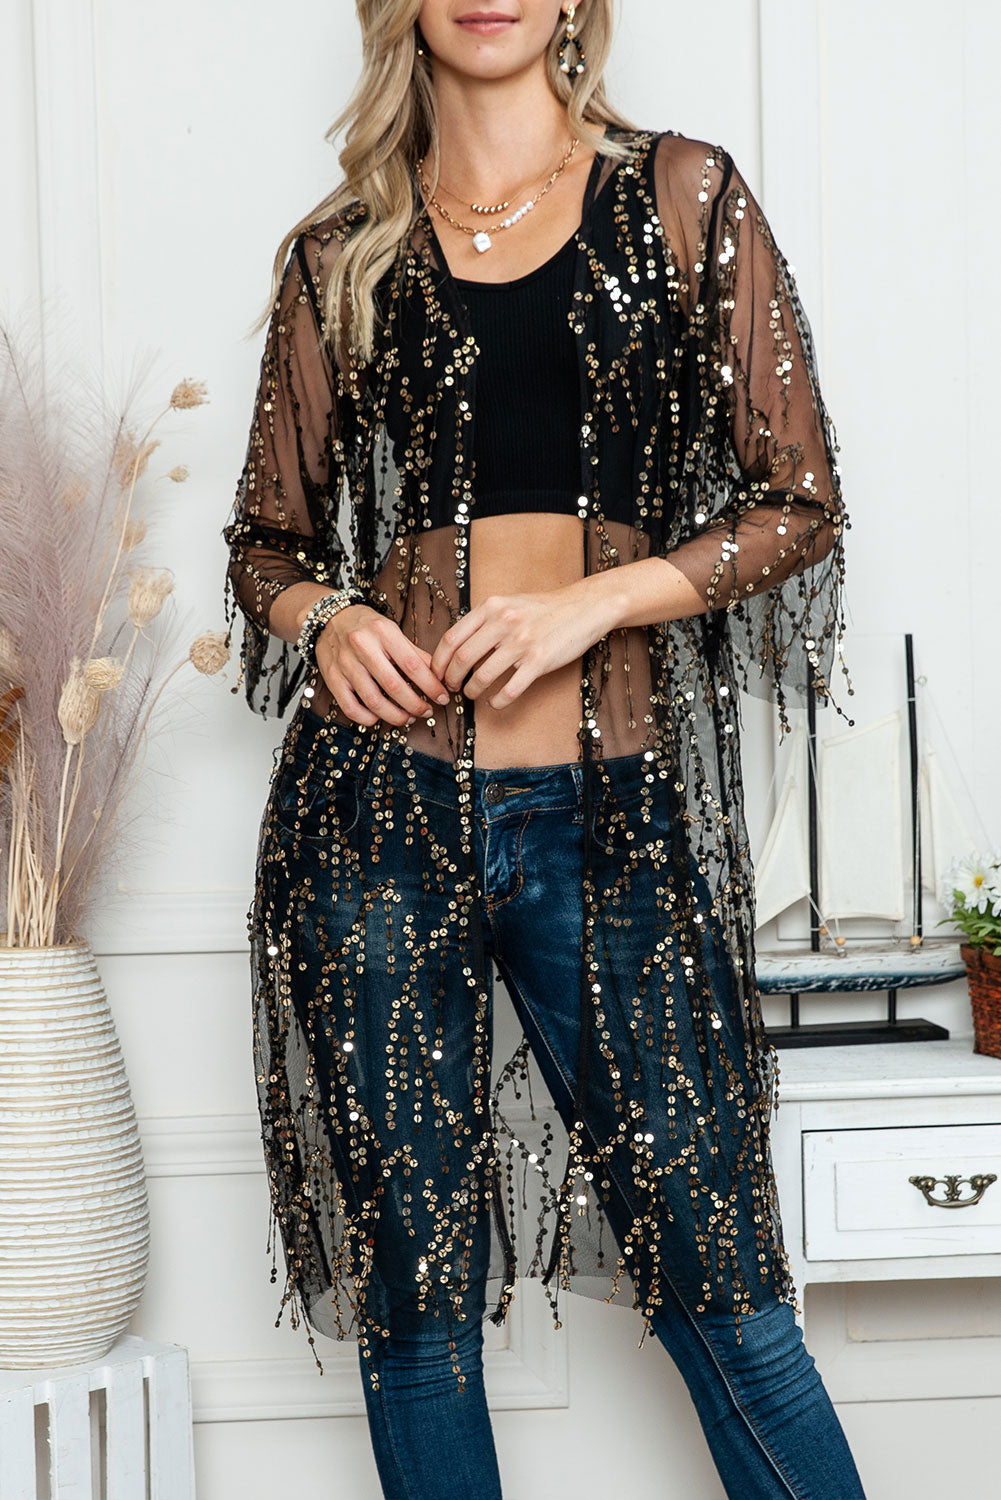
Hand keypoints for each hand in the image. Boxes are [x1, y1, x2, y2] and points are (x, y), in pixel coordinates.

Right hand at [316, 604, 449, 726]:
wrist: (329, 618)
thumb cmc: (366, 625)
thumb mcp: (392, 630)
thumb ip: (414, 653)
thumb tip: (438, 676)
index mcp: (383, 632)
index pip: (412, 665)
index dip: (430, 686)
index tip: (442, 698)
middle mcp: (362, 647)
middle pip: (394, 686)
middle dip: (415, 705)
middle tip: (426, 712)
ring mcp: (345, 664)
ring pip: (373, 701)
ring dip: (395, 716)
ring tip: (408, 718)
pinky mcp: (332, 678)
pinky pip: (350, 707)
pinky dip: (367, 718)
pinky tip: (379, 718)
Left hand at [429, 587, 618, 709]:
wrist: (584, 607)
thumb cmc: (545, 609)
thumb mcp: (509, 603)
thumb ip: (484, 619)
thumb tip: (457, 644)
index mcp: (491, 607)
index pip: (452, 638)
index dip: (438, 662)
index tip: (437, 674)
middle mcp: (503, 623)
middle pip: (462, 659)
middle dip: (451, 679)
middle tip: (451, 688)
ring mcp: (522, 642)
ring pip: (482, 676)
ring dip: (471, 691)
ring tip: (471, 694)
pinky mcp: (539, 661)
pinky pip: (509, 689)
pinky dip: (496, 701)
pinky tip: (494, 702)